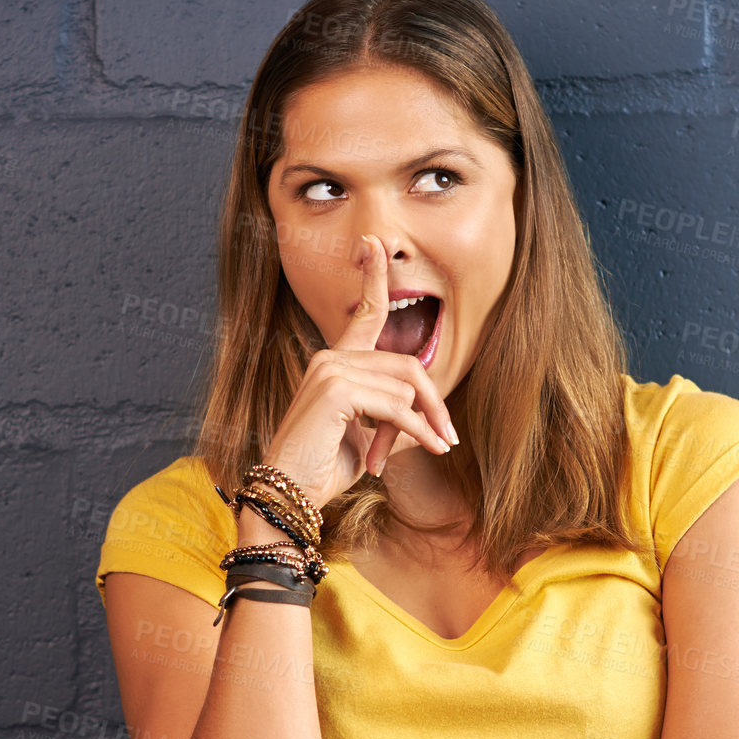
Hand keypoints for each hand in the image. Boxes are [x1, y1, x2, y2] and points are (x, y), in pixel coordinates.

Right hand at [263, 233, 458, 506]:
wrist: (289, 493)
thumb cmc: (323, 469)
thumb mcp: (368, 440)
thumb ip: (394, 419)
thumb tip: (430, 420)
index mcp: (336, 362)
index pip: (365, 314)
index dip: (373, 278)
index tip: (373, 244)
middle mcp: (330, 358)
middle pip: (406, 363)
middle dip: (435, 402)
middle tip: (450, 437)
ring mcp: (329, 370)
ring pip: (404, 387)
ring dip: (425, 424)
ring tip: (432, 449)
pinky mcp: (334, 390)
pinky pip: (396, 406)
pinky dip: (417, 430)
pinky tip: (427, 447)